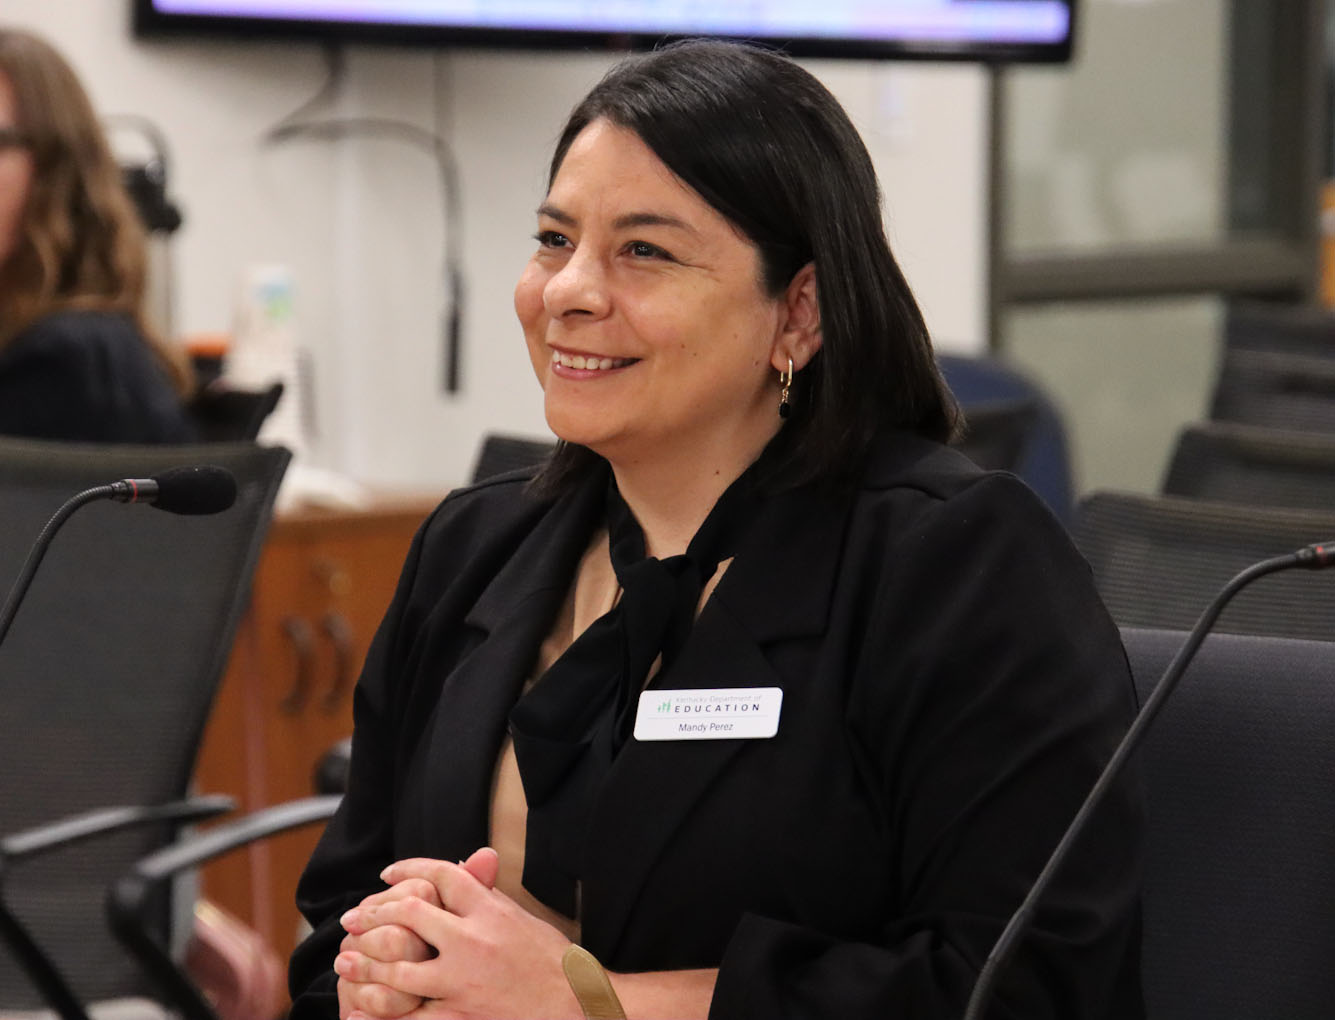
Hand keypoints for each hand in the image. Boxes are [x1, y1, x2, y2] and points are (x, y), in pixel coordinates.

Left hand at [335, 853, 580, 1019]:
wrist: (576, 1002)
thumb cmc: (552, 959)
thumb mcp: (520, 917)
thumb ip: (486, 895)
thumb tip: (460, 870)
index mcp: (490, 910)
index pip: (441, 875)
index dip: (408, 870)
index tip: (387, 875)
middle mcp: (474, 940)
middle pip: (411, 913)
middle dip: (375, 913)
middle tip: (352, 918)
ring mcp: (464, 980)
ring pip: (399, 969)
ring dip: (366, 963)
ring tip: (345, 960)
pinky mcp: (462, 1016)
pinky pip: (411, 1019)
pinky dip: (380, 1017)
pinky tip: (357, 1011)